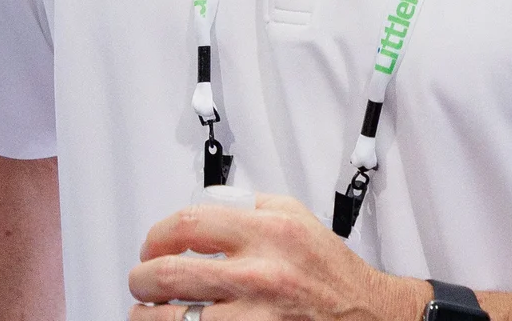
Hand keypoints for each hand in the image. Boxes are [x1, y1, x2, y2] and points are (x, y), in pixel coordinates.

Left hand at [126, 194, 427, 320]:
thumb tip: (204, 203)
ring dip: (151, 318)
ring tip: (145, 314)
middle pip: (172, 275)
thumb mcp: (296, 216)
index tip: (151, 247)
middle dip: (142, 281)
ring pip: (181, 319)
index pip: (188, 225)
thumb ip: (249, 204)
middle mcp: (261, 274)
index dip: (156, 236)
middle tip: (139, 283)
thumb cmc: (333, 271)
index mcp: (267, 233)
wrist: (372, 315)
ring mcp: (259, 316)